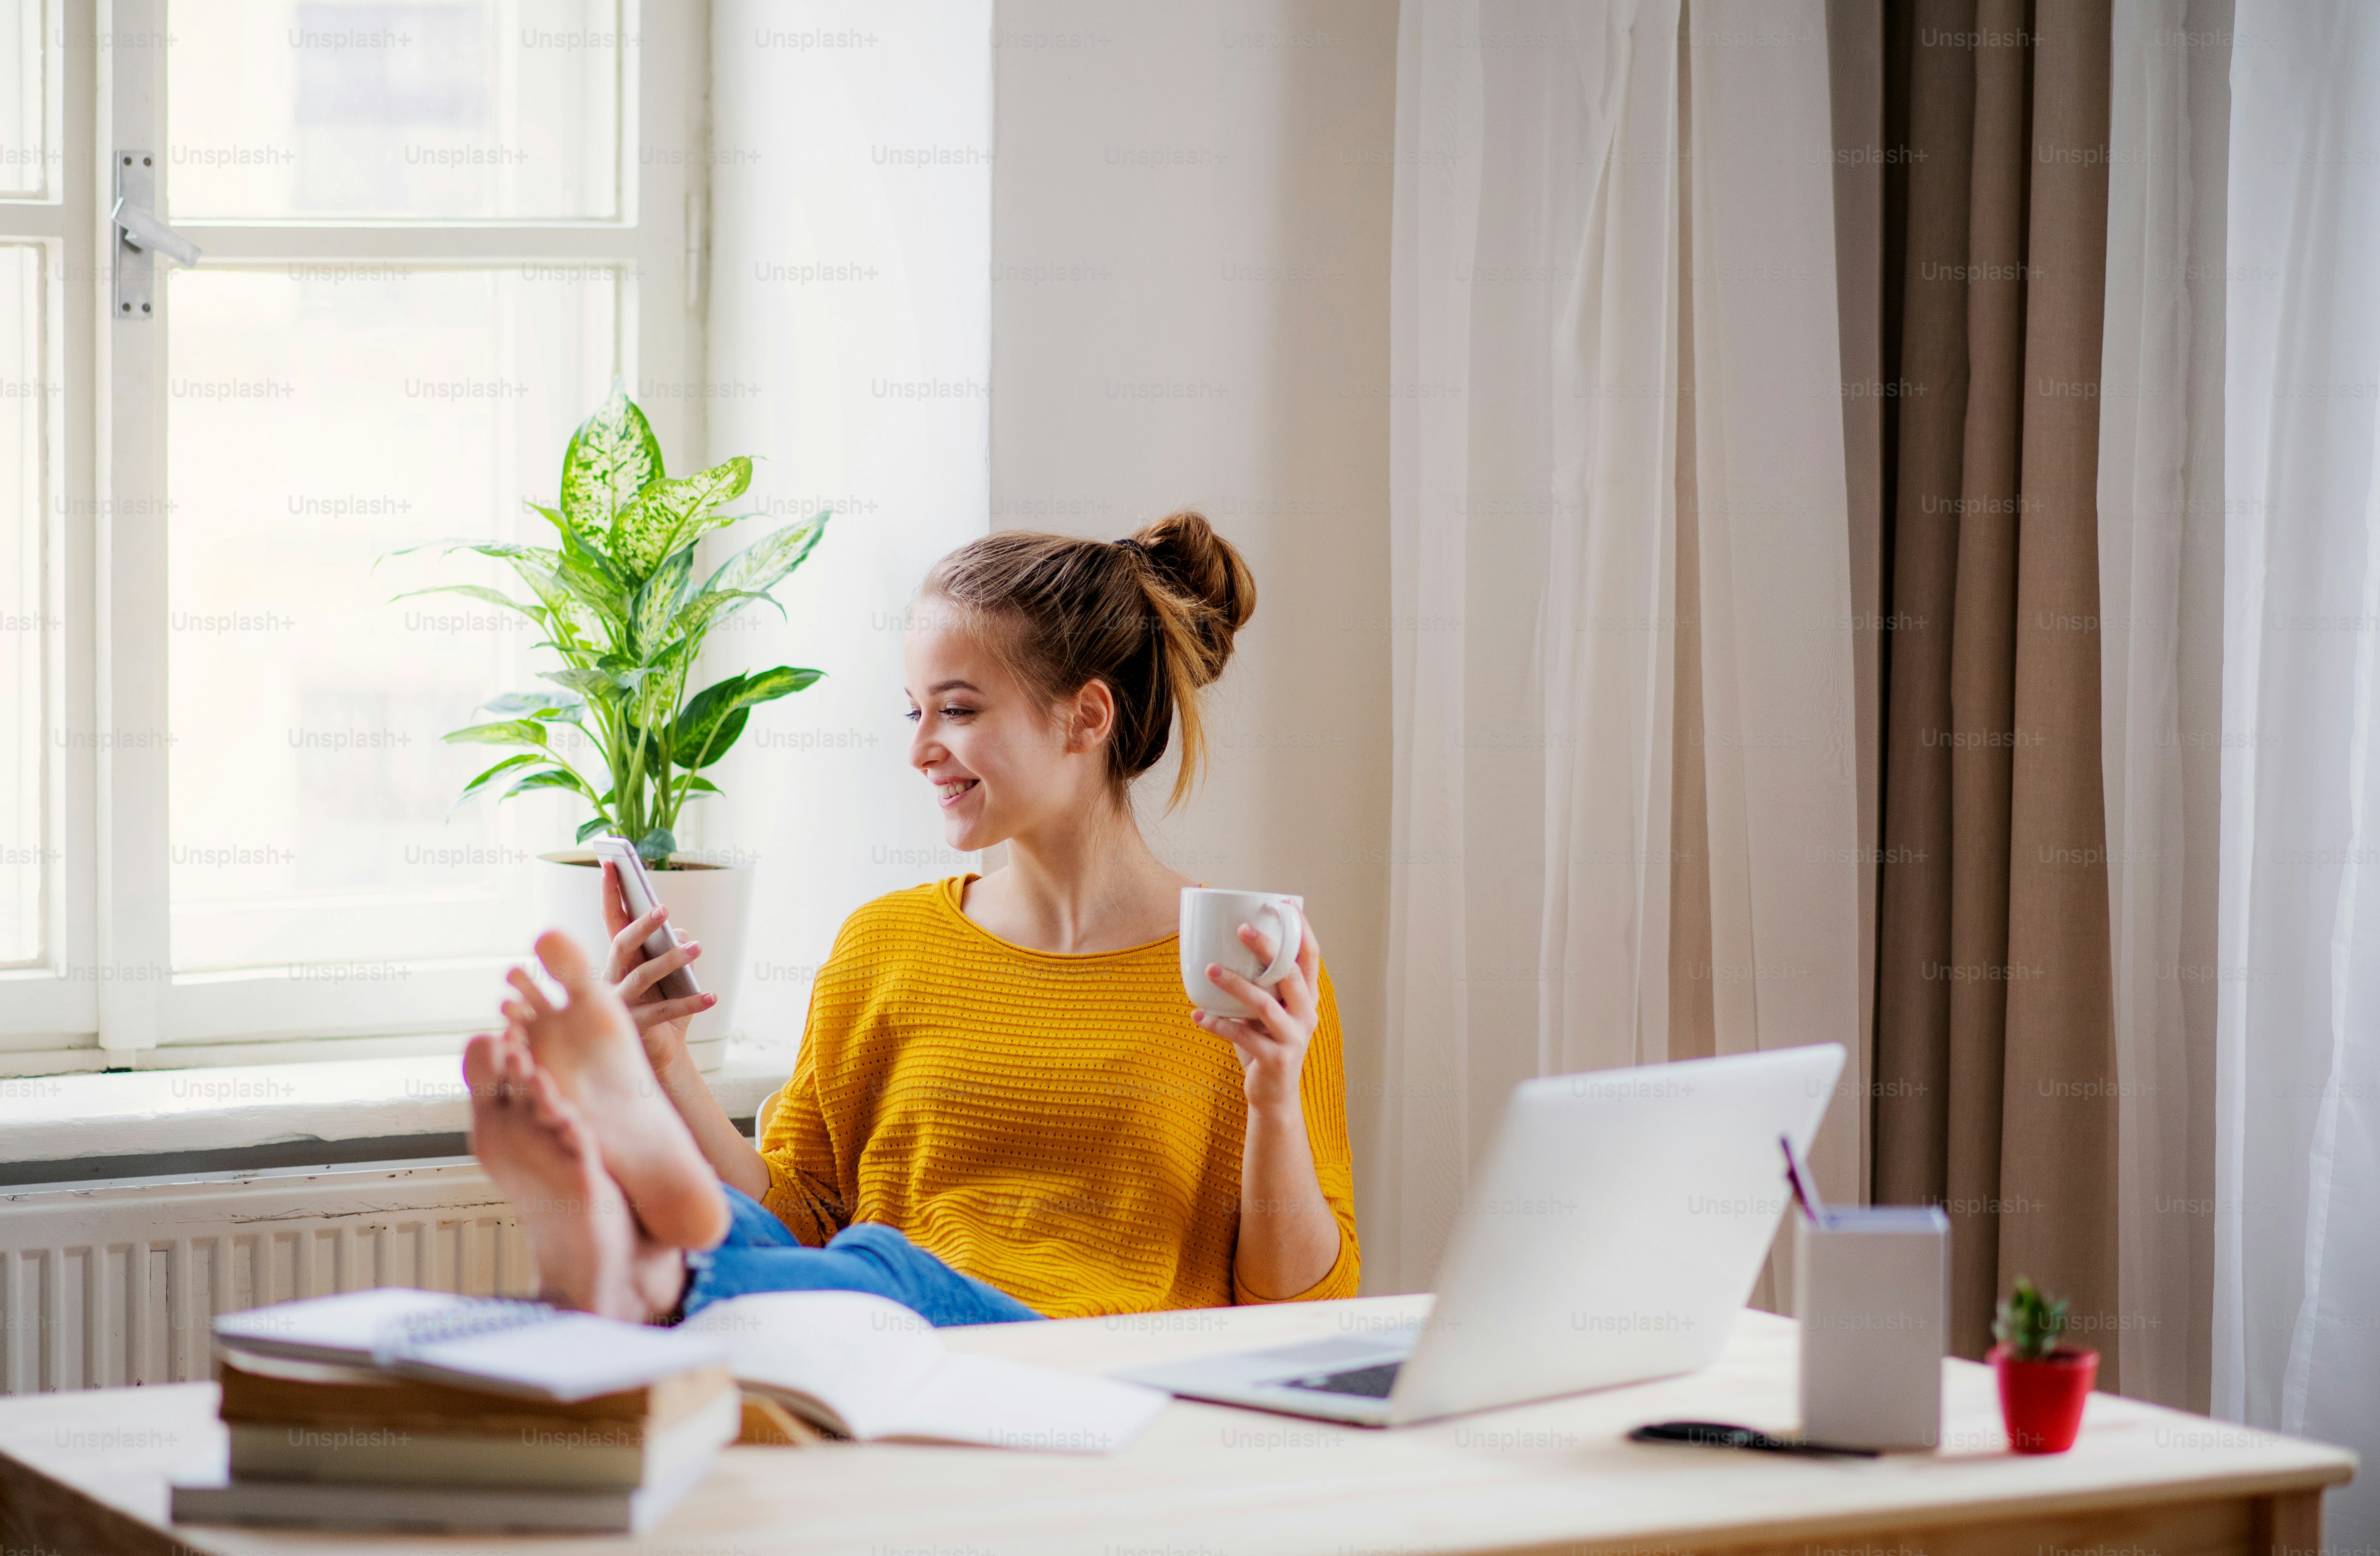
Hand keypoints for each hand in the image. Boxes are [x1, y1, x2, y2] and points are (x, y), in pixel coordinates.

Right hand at [597, 860, 716, 1071]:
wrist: (661, 1055)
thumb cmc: (662, 1006)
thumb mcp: (671, 975)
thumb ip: (673, 949)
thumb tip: (684, 933)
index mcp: (619, 961)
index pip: (612, 921)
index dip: (610, 894)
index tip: (612, 864)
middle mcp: (611, 979)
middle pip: (620, 945)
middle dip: (641, 926)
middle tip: (665, 910)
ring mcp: (618, 1005)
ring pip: (641, 976)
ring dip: (670, 959)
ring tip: (697, 947)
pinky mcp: (633, 1028)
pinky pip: (663, 1012)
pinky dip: (690, 1002)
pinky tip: (713, 996)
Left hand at [1192, 915, 1321, 1116]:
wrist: (1274, 1095)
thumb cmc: (1265, 1043)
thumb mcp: (1267, 1011)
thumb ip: (1259, 985)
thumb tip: (1221, 946)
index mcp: (1306, 998)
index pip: (1311, 958)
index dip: (1301, 930)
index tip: (1283, 905)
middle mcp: (1306, 1014)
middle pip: (1289, 974)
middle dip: (1266, 948)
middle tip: (1241, 928)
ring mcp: (1293, 1038)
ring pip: (1264, 1004)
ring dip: (1234, 985)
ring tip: (1209, 970)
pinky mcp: (1276, 1059)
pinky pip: (1243, 1036)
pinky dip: (1217, 1024)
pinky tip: (1197, 1016)